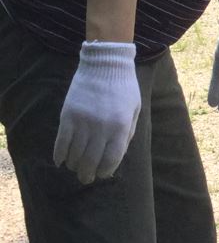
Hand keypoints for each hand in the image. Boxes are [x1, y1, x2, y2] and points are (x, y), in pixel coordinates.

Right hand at [53, 41, 140, 183]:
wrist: (105, 64)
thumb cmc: (124, 88)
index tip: (103, 174)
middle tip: (87, 178)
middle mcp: (101, 127)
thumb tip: (116, 156)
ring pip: (74, 156)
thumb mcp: (134, 109)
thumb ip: (127, 132)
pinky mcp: (67, 117)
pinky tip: (61, 161)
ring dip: (75, 166)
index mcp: (120, 126)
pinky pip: (60, 144)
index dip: (106, 170)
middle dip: (88, 174)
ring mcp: (82, 122)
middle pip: (90, 162)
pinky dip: (59, 156)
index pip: (111, 159)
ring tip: (77, 167)